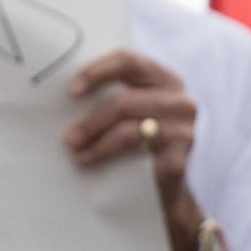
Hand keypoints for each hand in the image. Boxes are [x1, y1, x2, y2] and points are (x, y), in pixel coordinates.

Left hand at [61, 49, 200, 250]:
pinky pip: (133, 152)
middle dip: (91, 119)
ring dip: (94, 140)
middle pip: (124, 101)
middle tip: (68, 137)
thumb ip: (117, 96)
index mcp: (166, 80)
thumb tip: (68, 94)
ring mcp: (182, 130)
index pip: (128, 62)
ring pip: (126, 129)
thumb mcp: (137, 112)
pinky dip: (105, 154)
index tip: (72, 90)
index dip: (97, 72)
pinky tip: (89, 161)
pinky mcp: (178, 157)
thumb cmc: (145, 143)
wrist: (169, 188)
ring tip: (75, 150)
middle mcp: (180, 101)